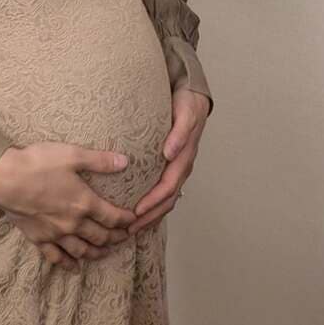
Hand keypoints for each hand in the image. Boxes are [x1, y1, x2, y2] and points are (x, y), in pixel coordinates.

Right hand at [0, 142, 136, 270]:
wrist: (6, 178)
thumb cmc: (38, 163)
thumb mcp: (72, 155)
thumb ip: (99, 160)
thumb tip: (124, 162)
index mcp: (84, 202)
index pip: (112, 217)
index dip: (126, 220)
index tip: (134, 220)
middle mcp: (73, 223)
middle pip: (100, 236)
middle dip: (115, 238)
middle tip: (124, 237)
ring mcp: (56, 234)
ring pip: (82, 250)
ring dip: (96, 253)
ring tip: (105, 252)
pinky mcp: (39, 238)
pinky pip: (57, 257)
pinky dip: (68, 264)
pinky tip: (75, 267)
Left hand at [128, 88, 210, 237]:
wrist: (194, 95)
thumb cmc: (188, 104)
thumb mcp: (185, 114)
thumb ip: (179, 133)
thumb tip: (169, 153)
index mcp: (184, 158)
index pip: (168, 187)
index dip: (153, 202)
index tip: (136, 213)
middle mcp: (181, 166)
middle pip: (167, 200)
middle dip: (149, 216)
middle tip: (129, 229)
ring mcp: (178, 167)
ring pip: (166, 198)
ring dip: (151, 214)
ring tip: (132, 226)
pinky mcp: (172, 164)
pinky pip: (164, 189)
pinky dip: (153, 203)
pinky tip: (141, 209)